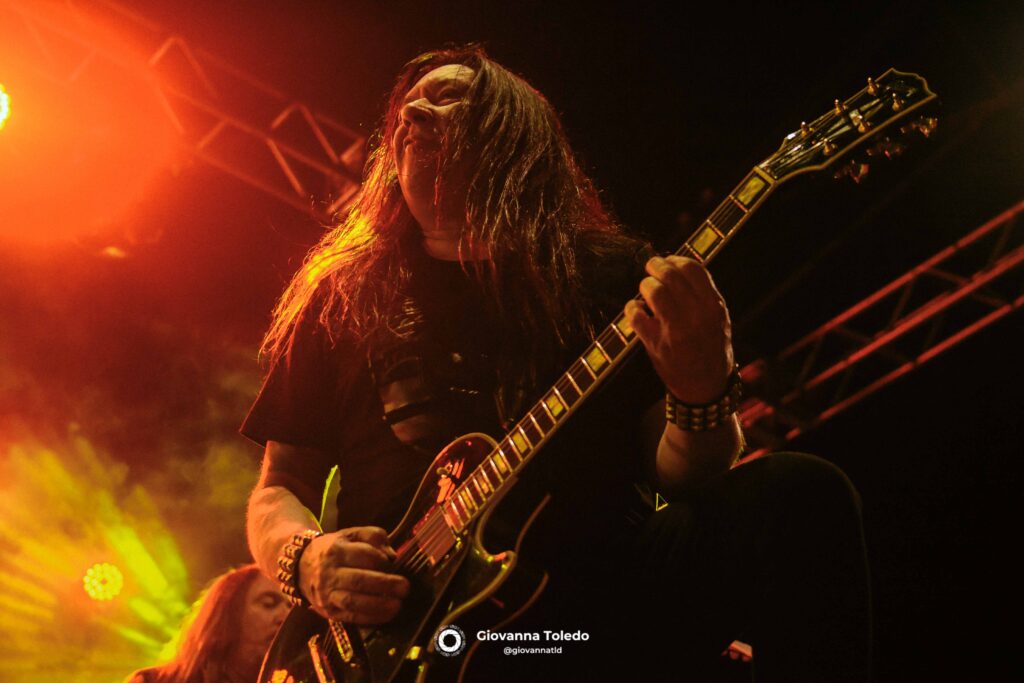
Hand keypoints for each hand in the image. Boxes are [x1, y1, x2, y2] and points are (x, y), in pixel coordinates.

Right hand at [299, 526, 409, 624]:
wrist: (301, 565)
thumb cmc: (334, 549)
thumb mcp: (351, 534)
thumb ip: (374, 536)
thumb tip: (392, 555)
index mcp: (336, 550)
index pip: (363, 555)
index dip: (382, 560)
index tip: (395, 564)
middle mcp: (329, 573)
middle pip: (359, 580)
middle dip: (385, 585)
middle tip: (405, 587)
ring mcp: (327, 594)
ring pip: (353, 601)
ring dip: (378, 605)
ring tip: (398, 605)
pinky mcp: (328, 611)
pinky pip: (350, 617)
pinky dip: (370, 617)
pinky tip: (387, 614)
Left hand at [624, 255, 734, 402]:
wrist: (705, 387)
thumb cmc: (712, 349)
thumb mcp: (719, 319)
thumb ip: (704, 294)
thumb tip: (681, 266)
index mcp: (712, 307)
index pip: (693, 269)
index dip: (676, 259)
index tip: (668, 260)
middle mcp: (695, 316)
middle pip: (670, 276)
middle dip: (656, 266)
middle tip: (651, 267)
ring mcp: (675, 330)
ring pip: (653, 292)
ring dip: (645, 285)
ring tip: (645, 289)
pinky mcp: (655, 344)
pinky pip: (636, 315)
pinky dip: (631, 308)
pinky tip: (635, 309)